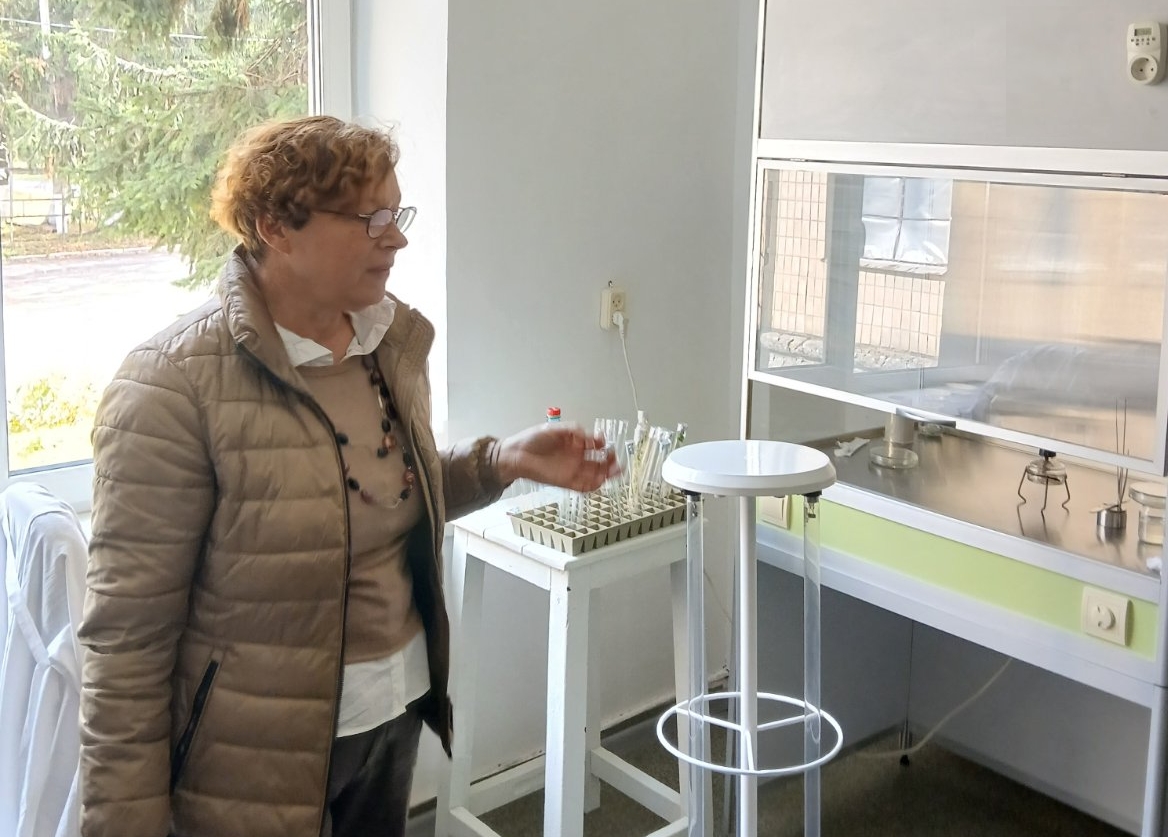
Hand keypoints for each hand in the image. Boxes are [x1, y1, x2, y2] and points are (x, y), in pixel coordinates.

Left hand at [496, 423, 619, 492]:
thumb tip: (588, 436)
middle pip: (598, 462)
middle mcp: (575, 458)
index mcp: (574, 445)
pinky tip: (600, 480)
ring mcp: (571, 471)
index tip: (605, 442)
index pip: (594, 446)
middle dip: (609, 461)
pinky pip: (583, 486)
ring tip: (614, 471)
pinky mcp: (565, 482)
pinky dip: (593, 485)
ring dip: (606, 474)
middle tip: (615, 459)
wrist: (515, 455)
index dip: (602, 445)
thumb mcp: (555, 429)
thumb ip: (573, 431)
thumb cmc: (531, 441)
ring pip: (594, 475)